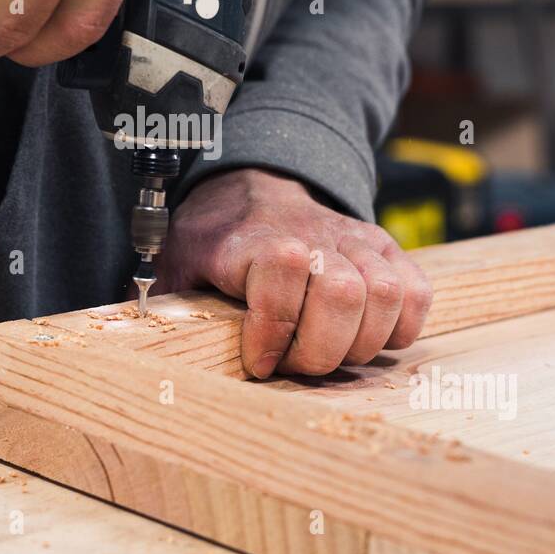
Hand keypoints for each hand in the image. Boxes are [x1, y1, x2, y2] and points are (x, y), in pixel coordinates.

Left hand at [159, 168, 432, 378]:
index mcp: (253, 240)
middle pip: (343, 294)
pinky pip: (417, 292)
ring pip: (387, 295)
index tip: (259, 363)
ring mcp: (355, 240)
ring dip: (361, 343)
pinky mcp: (386, 249)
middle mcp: (312, 235)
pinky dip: (400, 328)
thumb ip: (164, 304)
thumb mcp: (176, 264)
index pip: (280, 275)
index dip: (273, 332)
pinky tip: (367, 340)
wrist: (254, 189)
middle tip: (295, 364)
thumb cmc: (214, 241)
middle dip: (321, 350)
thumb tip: (137, 352)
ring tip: (328, 352)